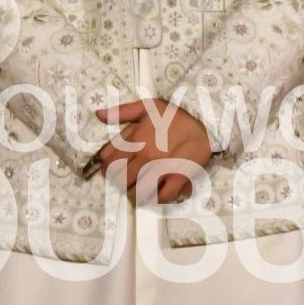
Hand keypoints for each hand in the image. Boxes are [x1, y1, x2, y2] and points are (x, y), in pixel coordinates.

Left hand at [95, 97, 214, 203]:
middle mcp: (145, 157)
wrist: (205, 119)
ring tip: (138, 190)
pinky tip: (156, 193)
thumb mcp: (147, 106)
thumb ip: (122, 112)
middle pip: (121, 181)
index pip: (109, 163)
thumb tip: (98, 114)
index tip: (113, 168)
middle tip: (126, 180)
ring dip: (135, 194)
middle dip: (120, 182)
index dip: (107, 168)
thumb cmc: (175, 113)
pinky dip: (157, 198)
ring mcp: (162, 169)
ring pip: (139, 193)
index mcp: (135, 140)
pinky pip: (163, 197)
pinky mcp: (179, 178)